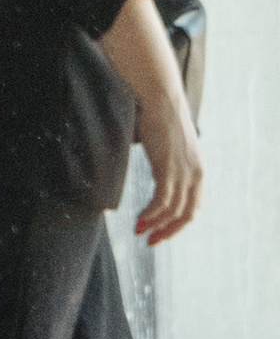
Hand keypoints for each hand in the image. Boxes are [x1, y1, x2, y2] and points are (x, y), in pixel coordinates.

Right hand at [132, 85, 206, 241]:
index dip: (177, 223)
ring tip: (139, 230)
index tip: (161, 231)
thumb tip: (158, 172)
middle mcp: (195, 175)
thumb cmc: (161, 117)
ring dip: (155, 224)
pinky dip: (150, 214)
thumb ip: (171, 164)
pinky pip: (161, 201)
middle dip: (168, 231)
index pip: (193, 207)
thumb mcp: (173, 147)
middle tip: (150, 240)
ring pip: (172, 211)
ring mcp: (183, 173)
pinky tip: (139, 218)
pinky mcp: (168, 169)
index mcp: (199, 171)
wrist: (160, 98)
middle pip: (186, 215)